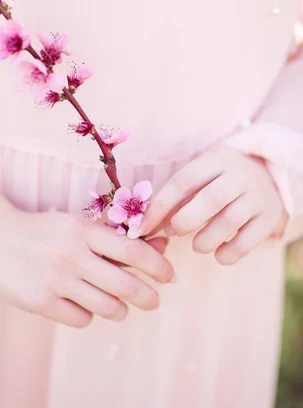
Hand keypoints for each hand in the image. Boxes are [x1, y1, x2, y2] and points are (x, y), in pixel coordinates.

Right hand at [0, 209, 174, 327]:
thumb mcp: (77, 224)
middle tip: (153, 300)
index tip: (169, 275)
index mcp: (83, 229)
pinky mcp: (41, 302)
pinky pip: (82, 319)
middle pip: (126, 285)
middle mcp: (71, 254)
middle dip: (149, 297)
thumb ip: (114, 236)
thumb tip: (159, 244)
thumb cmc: (43, 231)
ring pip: (108, 307)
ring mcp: (55, 279)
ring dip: (121, 309)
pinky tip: (81, 304)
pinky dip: (89, 314)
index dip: (158, 265)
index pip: (133, 249)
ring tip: (119, 305)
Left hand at [137, 145, 288, 264]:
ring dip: (205, 240)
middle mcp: (240, 174)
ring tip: (197, 245)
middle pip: (210, 200)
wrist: (269, 175)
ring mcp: (258, 195)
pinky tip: (218, 254)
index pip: (183, 181)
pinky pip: (248, 241)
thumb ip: (175, 198)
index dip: (160, 206)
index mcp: (216, 158)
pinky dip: (228, 253)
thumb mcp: (201, 177)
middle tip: (174, 232)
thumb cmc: (219, 180)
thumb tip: (146, 227)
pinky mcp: (271, 217)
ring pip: (229, 222)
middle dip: (185, 221)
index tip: (141, 227)